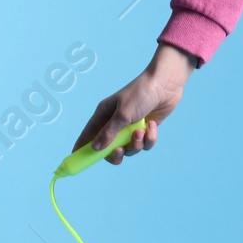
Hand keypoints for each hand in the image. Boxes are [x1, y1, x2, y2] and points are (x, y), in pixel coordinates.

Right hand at [71, 44, 197, 164]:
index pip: (89, 134)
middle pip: (110, 148)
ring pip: (130, 148)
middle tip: (120, 151)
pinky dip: (150, 138)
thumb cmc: (141, 94)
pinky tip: (152, 126)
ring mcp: (132, 127)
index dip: (82, 147)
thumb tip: (95, 148)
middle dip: (115, 153)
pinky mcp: (146, 129)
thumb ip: (109, 133)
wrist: (166, 84)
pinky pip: (145, 144)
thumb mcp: (123, 114)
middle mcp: (116, 122)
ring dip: (136, 144)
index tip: (76, 158)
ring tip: (141, 132)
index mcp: (104, 115)